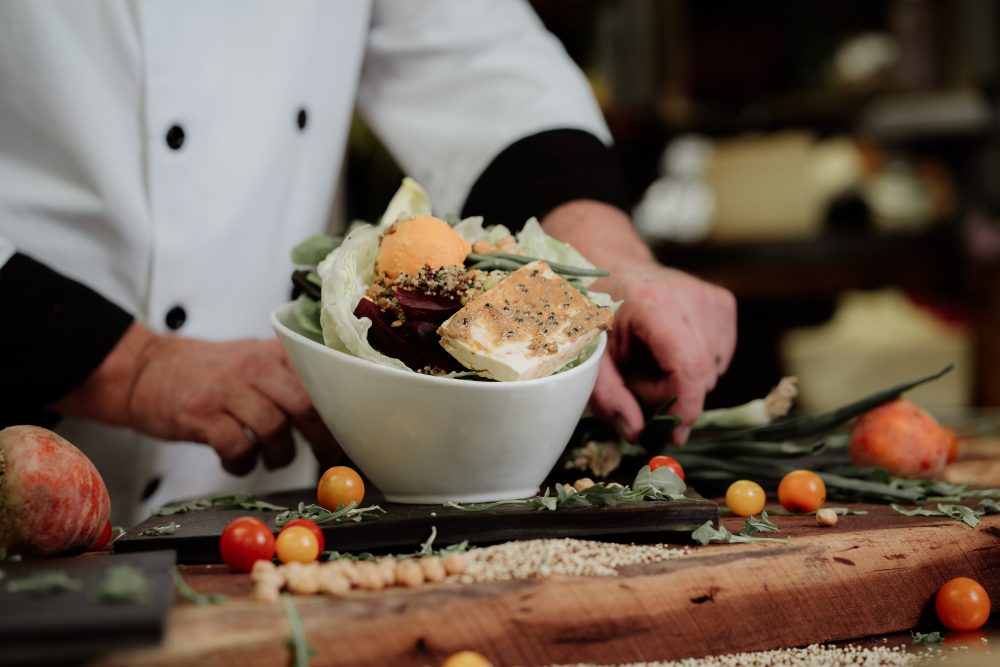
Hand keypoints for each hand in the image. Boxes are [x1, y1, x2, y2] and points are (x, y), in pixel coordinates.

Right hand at [52, 324, 339, 474]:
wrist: (146, 368)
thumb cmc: (209, 372)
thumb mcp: (254, 359)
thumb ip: (291, 379)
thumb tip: (337, 415)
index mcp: (274, 353)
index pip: (322, 379)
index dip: (341, 412)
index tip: (350, 435)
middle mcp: (255, 367)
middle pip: (305, 404)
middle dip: (321, 438)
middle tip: (323, 456)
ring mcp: (226, 390)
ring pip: (274, 428)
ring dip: (280, 454)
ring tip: (273, 458)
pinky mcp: (200, 415)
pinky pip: (236, 447)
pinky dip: (243, 464)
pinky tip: (239, 462)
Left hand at [591, 262, 735, 443]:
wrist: (609, 265)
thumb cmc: (596, 311)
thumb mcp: (591, 356)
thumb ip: (609, 397)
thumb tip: (637, 434)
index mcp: (655, 304)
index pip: (689, 368)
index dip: (684, 408)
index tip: (671, 432)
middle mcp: (691, 296)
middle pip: (702, 374)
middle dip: (672, 393)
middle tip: (636, 380)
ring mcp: (712, 297)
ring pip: (713, 369)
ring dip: (682, 378)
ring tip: (649, 358)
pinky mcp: (723, 302)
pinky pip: (719, 356)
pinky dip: (696, 363)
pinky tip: (669, 348)